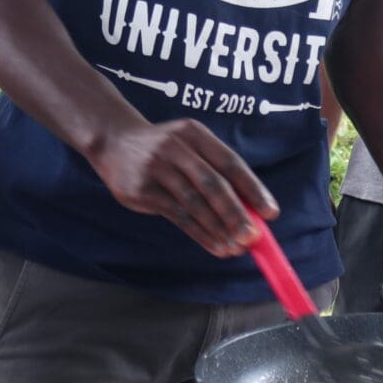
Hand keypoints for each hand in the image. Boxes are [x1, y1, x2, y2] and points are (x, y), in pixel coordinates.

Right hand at [88, 118, 276, 257]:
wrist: (113, 141)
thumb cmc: (163, 149)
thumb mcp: (189, 146)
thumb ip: (215, 171)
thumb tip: (250, 210)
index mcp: (195, 134)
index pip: (230, 163)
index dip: (252, 189)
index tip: (270, 213)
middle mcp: (176, 148)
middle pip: (213, 184)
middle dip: (236, 214)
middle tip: (252, 237)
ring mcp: (157, 168)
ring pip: (195, 204)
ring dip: (218, 229)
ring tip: (236, 248)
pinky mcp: (143, 190)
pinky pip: (178, 216)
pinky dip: (200, 234)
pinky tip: (215, 246)